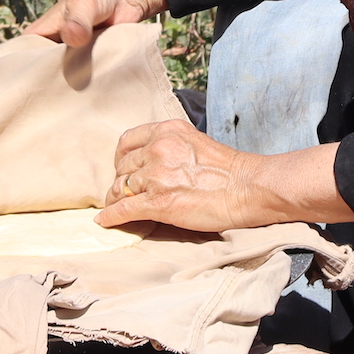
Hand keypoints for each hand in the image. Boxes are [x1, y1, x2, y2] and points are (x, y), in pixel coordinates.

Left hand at [96, 120, 353, 232]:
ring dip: (115, 199)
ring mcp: (157, 176)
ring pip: (120, 188)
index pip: (126, 142)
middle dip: (120, 181)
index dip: (121, 158)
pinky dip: (110, 217)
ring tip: (116, 207)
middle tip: (123, 193)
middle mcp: (158, 149)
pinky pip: (124, 210)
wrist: (250, 188)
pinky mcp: (159, 203)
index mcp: (167, 131)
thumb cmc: (229, 169)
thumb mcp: (195, 143)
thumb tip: (153, 163)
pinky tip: (103, 222)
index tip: (123, 169)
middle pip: (122, 167)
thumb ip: (171, 147)